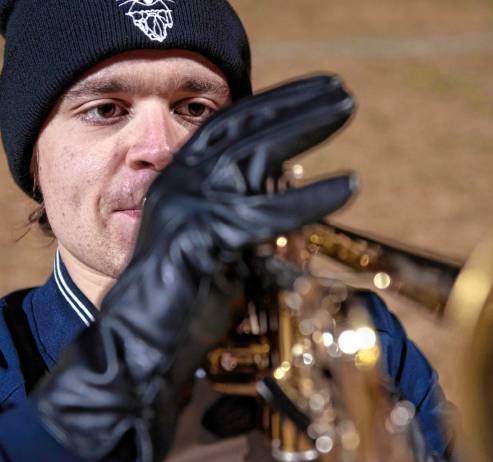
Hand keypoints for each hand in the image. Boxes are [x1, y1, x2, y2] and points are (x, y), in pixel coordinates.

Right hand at [31, 74, 356, 461]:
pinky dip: (312, 199)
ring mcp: (190, 206)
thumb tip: (290, 190)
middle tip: (339, 89)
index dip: (274, 102)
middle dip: (296, 103)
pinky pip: (269, 212)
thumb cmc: (184, 298)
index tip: (313, 91)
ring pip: (255, 153)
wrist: (143, 340)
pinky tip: (349, 184)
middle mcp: (181, 182)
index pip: (230, 124)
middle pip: (245, 127)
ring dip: (306, 126)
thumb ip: (244, 210)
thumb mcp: (216, 239)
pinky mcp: (206, 238)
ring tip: (346, 108)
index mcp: (180, 178)